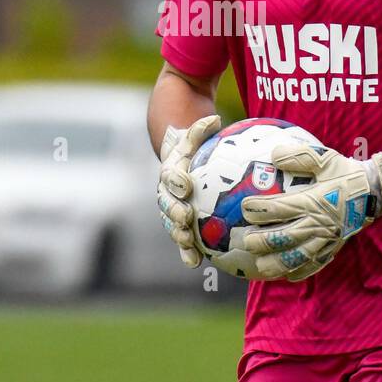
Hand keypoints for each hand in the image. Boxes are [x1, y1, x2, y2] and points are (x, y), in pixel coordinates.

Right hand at [157, 114, 221, 267]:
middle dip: (175, 211)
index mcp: (171, 171)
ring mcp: (171, 211)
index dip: (177, 180)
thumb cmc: (194, 149)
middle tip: (186, 216)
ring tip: (188, 243)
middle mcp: (167, 193)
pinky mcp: (180, 225)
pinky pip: (183, 240)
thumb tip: (214, 118)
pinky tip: (196, 263)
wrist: (181, 166)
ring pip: (172, 224)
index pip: (172, 175)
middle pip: (168, 204)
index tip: (186, 184)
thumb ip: (201, 129)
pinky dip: (187, 251)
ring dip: (179, 235)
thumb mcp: (195, 137)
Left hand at [240, 142, 381, 280]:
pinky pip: (317, 263)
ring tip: (260, 267)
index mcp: (312, 201)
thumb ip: (299, 156)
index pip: (279, 208)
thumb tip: (274, 154)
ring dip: (277, 263)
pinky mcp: (334, 247)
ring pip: (298, 256)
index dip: (258, 209)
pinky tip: (288, 276)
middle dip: (262, 241)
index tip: (243, 209)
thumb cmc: (346, 173)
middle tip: (245, 241)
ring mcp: (326, 238)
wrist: (375, 190)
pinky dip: (302, 271)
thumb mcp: (324, 158)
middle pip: (284, 237)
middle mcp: (317, 223)